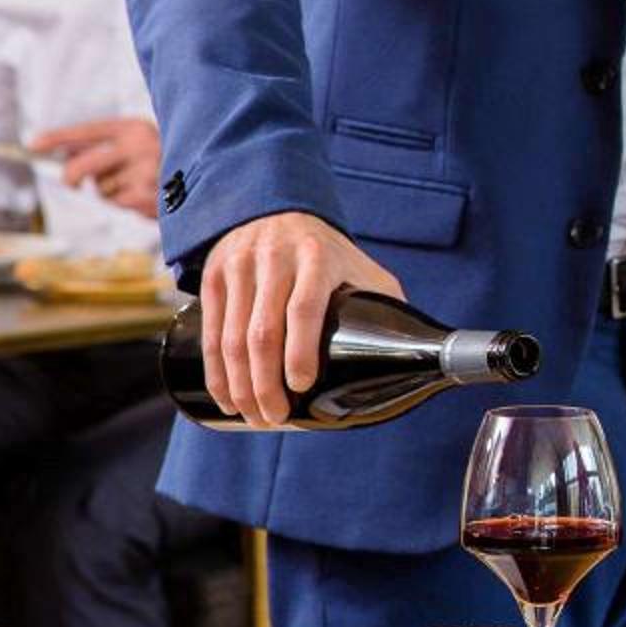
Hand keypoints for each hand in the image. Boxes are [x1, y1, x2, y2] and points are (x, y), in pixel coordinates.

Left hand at [29, 118, 162, 217]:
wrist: (213, 178)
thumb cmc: (169, 160)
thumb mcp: (142, 144)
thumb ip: (108, 146)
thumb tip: (66, 152)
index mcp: (136, 128)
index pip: (88, 131)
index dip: (58, 138)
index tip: (34, 144)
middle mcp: (140, 145)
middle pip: (84, 165)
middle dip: (72, 177)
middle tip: (73, 184)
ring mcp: (145, 170)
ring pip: (102, 188)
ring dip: (112, 192)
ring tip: (138, 186)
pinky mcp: (148, 194)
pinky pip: (119, 202)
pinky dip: (129, 203)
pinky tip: (148, 196)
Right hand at [197, 212, 400, 426]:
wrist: (275, 209)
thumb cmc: (327, 252)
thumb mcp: (361, 265)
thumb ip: (384, 301)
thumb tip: (415, 350)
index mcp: (317, 258)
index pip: (304, 308)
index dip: (301, 351)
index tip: (302, 386)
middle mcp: (274, 260)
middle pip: (262, 332)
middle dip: (266, 383)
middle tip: (276, 416)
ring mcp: (239, 268)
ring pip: (230, 337)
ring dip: (240, 385)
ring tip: (255, 416)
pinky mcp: (213, 277)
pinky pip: (210, 332)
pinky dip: (216, 371)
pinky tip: (226, 397)